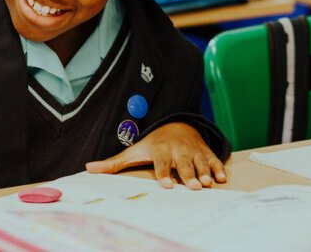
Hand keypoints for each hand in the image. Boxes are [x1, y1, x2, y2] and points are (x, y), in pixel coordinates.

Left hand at [85, 122, 226, 189]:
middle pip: (183, 163)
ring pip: (200, 162)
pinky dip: (218, 168)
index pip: (160, 163)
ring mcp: (193, 150)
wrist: (175, 124)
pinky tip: (222, 178)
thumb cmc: (151, 143)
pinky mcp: (204, 151)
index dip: (163, 173)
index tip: (166, 184)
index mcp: (160, 150)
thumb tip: (88, 168)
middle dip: (189, 174)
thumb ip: (113, 163)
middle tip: (195, 186)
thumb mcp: (133, 151)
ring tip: (209, 183)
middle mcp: (177, 150)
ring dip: (205, 172)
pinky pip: (213, 159)